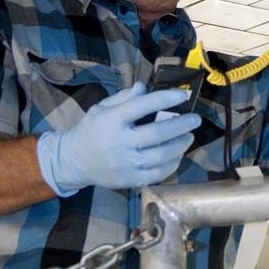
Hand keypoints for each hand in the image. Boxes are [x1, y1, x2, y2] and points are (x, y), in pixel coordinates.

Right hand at [36, 81, 200, 195]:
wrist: (73, 162)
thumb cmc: (91, 130)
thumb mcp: (101, 108)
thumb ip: (123, 98)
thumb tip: (144, 87)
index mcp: (111, 121)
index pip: (141, 106)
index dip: (164, 99)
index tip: (182, 95)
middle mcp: (118, 143)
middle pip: (157, 134)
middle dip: (181, 125)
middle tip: (195, 120)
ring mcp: (125, 164)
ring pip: (161, 156)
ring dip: (180, 145)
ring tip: (189, 136)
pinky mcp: (129, 181)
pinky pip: (157, 174)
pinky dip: (172, 164)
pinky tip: (178, 155)